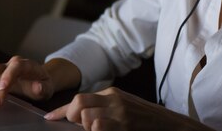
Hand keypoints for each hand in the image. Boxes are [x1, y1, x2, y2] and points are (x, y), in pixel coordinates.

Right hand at [0, 56, 54, 107]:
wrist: (40, 80)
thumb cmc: (43, 84)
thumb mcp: (47, 87)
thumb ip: (43, 87)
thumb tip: (37, 86)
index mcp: (27, 65)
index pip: (16, 66)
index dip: (8, 75)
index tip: (2, 87)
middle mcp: (13, 64)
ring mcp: (4, 68)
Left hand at [44, 87, 213, 130]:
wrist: (172, 126)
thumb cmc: (147, 121)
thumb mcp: (125, 108)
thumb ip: (105, 108)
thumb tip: (81, 116)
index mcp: (113, 94)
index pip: (80, 98)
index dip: (61, 110)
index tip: (49, 118)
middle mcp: (115, 101)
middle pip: (79, 102)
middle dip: (70, 116)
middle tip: (74, 127)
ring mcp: (120, 115)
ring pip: (87, 117)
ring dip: (85, 127)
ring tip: (95, 129)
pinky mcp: (125, 127)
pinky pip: (98, 128)